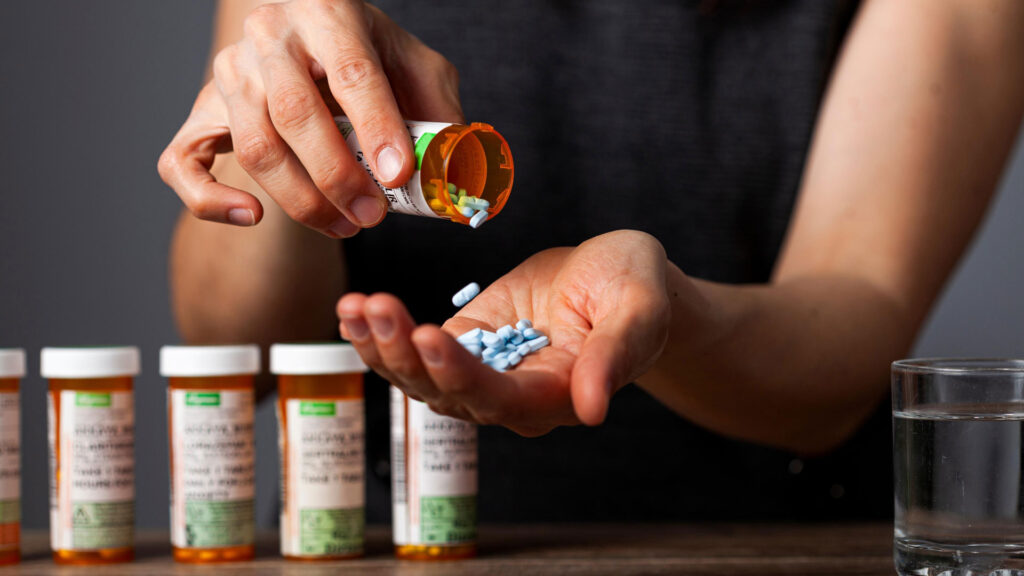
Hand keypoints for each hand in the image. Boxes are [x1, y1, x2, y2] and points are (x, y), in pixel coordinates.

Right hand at [158, 0, 462, 237]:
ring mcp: (229, 74)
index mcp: (328, 12)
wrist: (304, 40)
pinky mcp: (200, 112)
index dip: (377, 127)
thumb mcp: (414, 66)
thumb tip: (457, 171)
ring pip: (254, 147)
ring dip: (302, 201)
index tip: (399, 177)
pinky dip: (211, 199)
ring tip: (346, 227)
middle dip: (339, 178)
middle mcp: (270, 37)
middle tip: (374, 218)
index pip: (351, 71)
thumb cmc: (364, 57)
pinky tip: (253, 217)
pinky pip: (182, 161)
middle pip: (296, 114)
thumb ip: (439, 110)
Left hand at [336, 230, 671, 435]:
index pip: (501, 398)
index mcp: (557, 395)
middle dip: (406, 356)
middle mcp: (511, 398)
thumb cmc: (634, 288)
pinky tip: (354, 311)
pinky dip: (382, 335)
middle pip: (448, 395)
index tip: (430, 336)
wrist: (613, 275)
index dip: (462, 374)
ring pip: (421, 379)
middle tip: (376, 310)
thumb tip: (594, 410)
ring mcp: (481, 373)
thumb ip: (616, 355)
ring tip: (355, 307)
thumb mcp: (639, 309)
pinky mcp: (463, 344)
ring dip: (383, 347)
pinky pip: (415, 351)